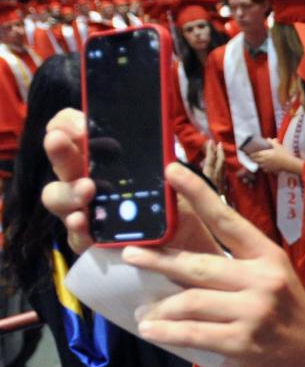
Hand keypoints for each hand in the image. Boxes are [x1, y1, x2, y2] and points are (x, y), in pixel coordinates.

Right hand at [41, 108, 221, 256]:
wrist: (185, 243)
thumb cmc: (172, 202)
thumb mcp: (171, 176)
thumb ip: (162, 158)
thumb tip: (163, 136)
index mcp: (101, 159)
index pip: (72, 132)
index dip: (67, 123)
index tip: (78, 123)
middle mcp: (85, 180)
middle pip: (61, 162)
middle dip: (58, 149)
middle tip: (59, 141)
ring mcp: (83, 210)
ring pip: (57, 197)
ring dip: (69, 190)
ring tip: (86, 189)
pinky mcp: (89, 240)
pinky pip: (76, 235)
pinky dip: (78, 227)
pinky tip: (82, 220)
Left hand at [126, 162, 304, 366]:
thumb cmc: (287, 313)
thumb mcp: (270, 278)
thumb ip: (235, 264)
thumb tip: (180, 254)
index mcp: (267, 256)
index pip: (227, 220)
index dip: (198, 194)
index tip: (171, 171)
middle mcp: (262, 280)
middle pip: (198, 266)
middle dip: (158, 260)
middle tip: (129, 254)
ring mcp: (252, 313)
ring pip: (191, 302)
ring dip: (160, 308)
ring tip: (143, 312)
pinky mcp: (242, 343)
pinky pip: (193, 334)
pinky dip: (167, 333)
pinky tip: (151, 331)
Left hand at [248, 138, 303, 174]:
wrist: (288, 163)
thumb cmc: (283, 154)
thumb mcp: (278, 146)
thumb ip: (272, 142)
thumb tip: (268, 139)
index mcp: (265, 154)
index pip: (254, 154)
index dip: (250, 154)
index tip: (247, 153)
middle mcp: (264, 160)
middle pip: (255, 160)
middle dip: (251, 158)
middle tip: (250, 157)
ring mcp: (267, 166)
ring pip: (259, 165)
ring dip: (256, 162)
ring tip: (256, 161)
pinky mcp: (270, 170)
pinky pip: (264, 169)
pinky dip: (263, 167)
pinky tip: (264, 166)